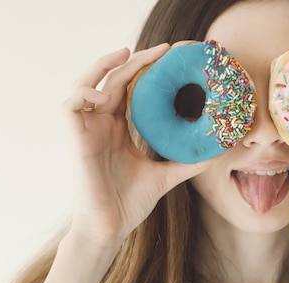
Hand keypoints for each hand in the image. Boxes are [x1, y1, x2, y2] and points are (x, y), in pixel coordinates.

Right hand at [62, 45, 211, 246]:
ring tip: (127, 57)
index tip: (169, 56)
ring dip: (102, 66)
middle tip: (161, 50)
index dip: (144, 69)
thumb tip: (217, 151)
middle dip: (133, 60)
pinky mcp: (75, 138)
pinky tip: (107, 96)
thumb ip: (187, 162)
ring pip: (85, 83)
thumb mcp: (166, 176)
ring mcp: (87, 130)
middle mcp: (102, 124)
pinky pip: (71, 104)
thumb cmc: (130, 202)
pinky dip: (86, 92)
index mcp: (119, 128)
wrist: (111, 226)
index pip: (129, 88)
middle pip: (112, 79)